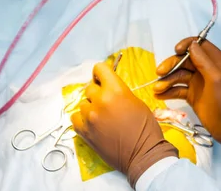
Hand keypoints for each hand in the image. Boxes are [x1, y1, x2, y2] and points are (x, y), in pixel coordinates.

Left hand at [71, 62, 177, 186]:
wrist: (143, 153)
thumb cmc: (145, 127)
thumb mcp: (137, 101)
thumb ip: (119, 92)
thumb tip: (108, 89)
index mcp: (116, 90)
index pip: (99, 69)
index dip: (101, 73)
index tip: (103, 78)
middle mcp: (100, 100)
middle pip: (90, 88)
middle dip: (98, 92)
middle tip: (108, 102)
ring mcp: (89, 117)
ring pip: (83, 103)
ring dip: (91, 107)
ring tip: (102, 116)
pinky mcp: (83, 131)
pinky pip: (75, 118)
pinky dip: (82, 119)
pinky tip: (93, 123)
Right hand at [154, 38, 220, 157]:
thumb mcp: (217, 79)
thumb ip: (204, 61)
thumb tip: (192, 45)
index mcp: (215, 61)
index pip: (199, 44)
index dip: (186, 45)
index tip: (176, 51)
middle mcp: (206, 69)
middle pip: (185, 60)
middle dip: (171, 65)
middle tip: (160, 73)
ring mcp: (198, 82)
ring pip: (179, 74)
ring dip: (166, 80)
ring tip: (156, 89)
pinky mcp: (192, 95)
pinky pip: (177, 89)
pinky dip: (168, 91)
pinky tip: (158, 96)